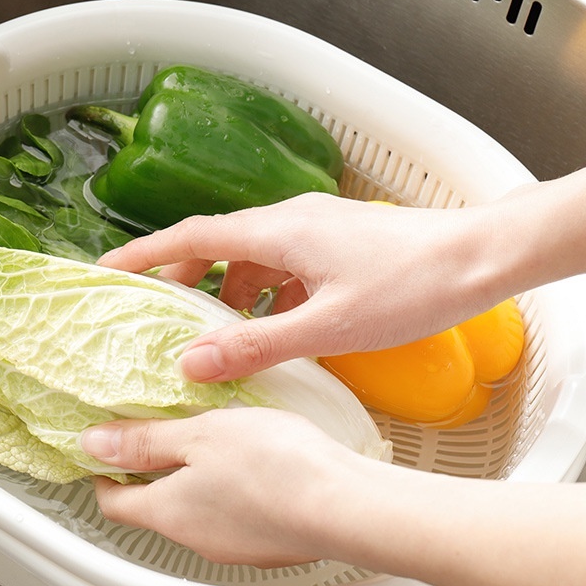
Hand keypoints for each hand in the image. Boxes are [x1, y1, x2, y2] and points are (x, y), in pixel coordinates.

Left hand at [81, 408, 364, 566]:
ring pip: (198, 510)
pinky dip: (230, 489)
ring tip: (210, 440)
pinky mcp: (269, 541)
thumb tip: (94, 445)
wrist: (343, 504)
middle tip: (156, 436)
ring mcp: (236, 544)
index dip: (104, 478)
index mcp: (169, 511)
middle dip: (151, 473)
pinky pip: (234, 513)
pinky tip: (252, 461)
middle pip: (157, 507)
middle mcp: (197, 537)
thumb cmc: (272, 466)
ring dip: (194, 478)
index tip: (104, 456)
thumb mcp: (199, 434)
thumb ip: (147, 440)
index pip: (116, 503)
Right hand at [99, 193, 499, 380]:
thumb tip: (193, 364)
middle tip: (159, 314)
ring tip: (219, 334)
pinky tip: (275, 327)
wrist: (478, 258)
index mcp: (277, 232)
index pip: (191, 237)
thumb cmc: (410, 287)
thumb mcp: (327, 326)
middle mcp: (289, 221)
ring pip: (252, 257)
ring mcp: (314, 229)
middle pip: (217, 244)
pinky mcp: (335, 243)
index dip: (144, 252)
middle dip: (183, 278)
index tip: (108, 270)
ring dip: (229, 291)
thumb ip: (256, 345)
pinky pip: (283, 265)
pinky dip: (266, 293)